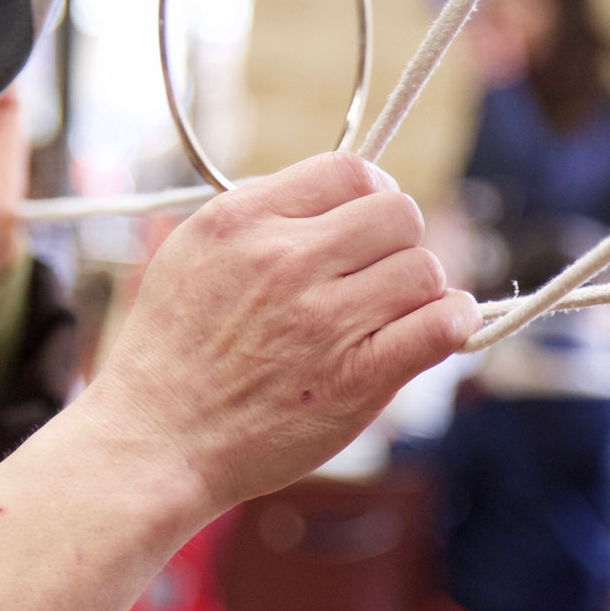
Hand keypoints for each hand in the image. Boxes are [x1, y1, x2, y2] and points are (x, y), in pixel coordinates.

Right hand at [76, 152, 478, 510]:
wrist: (154, 441)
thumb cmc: (173, 353)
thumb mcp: (192, 252)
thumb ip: (262, 217)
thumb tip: (337, 197)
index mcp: (243, 221)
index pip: (350, 169)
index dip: (370, 194)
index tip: (365, 224)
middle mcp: (285, 261)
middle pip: (398, 214)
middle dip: (397, 241)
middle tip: (377, 275)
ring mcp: (323, 322)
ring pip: (423, 268)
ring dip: (421, 288)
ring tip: (395, 311)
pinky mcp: (357, 380)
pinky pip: (439, 326)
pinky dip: (455, 321)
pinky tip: (446, 323)